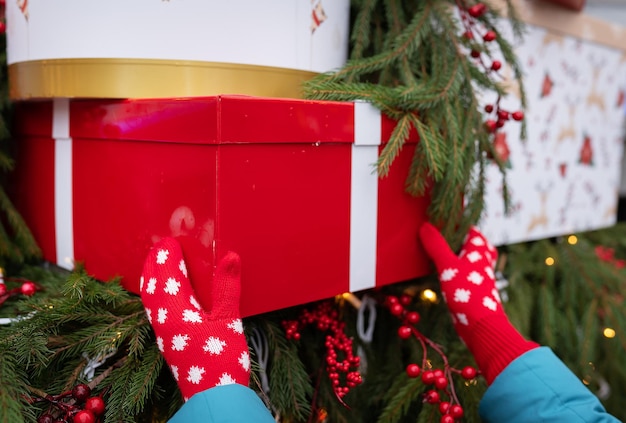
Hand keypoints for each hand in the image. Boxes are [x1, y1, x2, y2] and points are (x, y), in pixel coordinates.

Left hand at [140, 238, 249, 399]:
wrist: (215, 397)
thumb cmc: (222, 360)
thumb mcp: (229, 320)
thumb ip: (228, 287)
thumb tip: (230, 257)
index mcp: (177, 311)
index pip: (167, 275)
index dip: (168, 256)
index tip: (170, 240)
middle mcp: (164, 321)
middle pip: (152, 286)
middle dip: (154, 265)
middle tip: (158, 248)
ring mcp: (164, 334)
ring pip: (150, 300)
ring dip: (152, 280)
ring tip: (156, 267)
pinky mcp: (168, 344)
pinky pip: (154, 312)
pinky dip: (155, 296)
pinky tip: (163, 299)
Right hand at [419, 222, 501, 341]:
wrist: (481, 326)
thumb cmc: (467, 292)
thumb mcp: (447, 265)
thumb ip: (436, 245)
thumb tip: (425, 226)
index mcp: (479, 252)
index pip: (473, 232)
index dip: (461, 225)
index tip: (445, 221)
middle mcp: (482, 263)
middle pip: (478, 246)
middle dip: (466, 241)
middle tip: (450, 238)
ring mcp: (481, 279)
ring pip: (473, 262)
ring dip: (462, 257)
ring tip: (445, 254)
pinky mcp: (475, 292)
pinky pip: (467, 276)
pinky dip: (459, 272)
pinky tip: (446, 276)